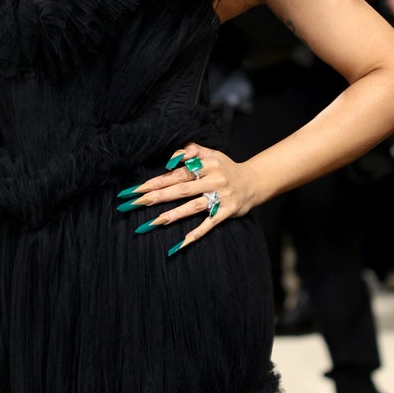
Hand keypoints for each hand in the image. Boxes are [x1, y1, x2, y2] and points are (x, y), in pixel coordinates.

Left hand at [116, 142, 260, 254]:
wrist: (254, 182)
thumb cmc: (226, 168)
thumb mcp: (212, 153)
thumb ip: (192, 150)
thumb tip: (172, 157)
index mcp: (207, 165)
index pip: (178, 173)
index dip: (158, 180)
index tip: (140, 188)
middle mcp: (214, 180)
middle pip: (182, 189)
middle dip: (159, 196)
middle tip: (139, 202)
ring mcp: (221, 197)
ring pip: (194, 206)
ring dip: (174, 214)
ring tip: (155, 221)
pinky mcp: (228, 212)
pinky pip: (210, 223)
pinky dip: (197, 233)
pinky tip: (182, 241)